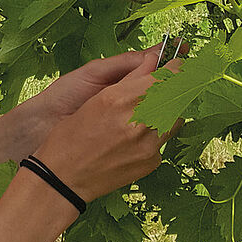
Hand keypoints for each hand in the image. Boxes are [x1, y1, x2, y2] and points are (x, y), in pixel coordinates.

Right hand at [34, 54, 182, 203]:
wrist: (65, 178)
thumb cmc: (71, 135)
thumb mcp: (96, 99)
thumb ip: (129, 80)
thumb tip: (152, 62)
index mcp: (120, 99)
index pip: (163, 77)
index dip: (174, 68)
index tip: (177, 64)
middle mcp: (138, 121)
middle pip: (176, 96)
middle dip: (174, 89)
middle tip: (169, 84)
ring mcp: (148, 144)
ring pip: (175, 118)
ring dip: (168, 111)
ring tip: (150, 112)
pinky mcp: (151, 162)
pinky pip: (163, 140)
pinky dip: (156, 134)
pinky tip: (136, 137)